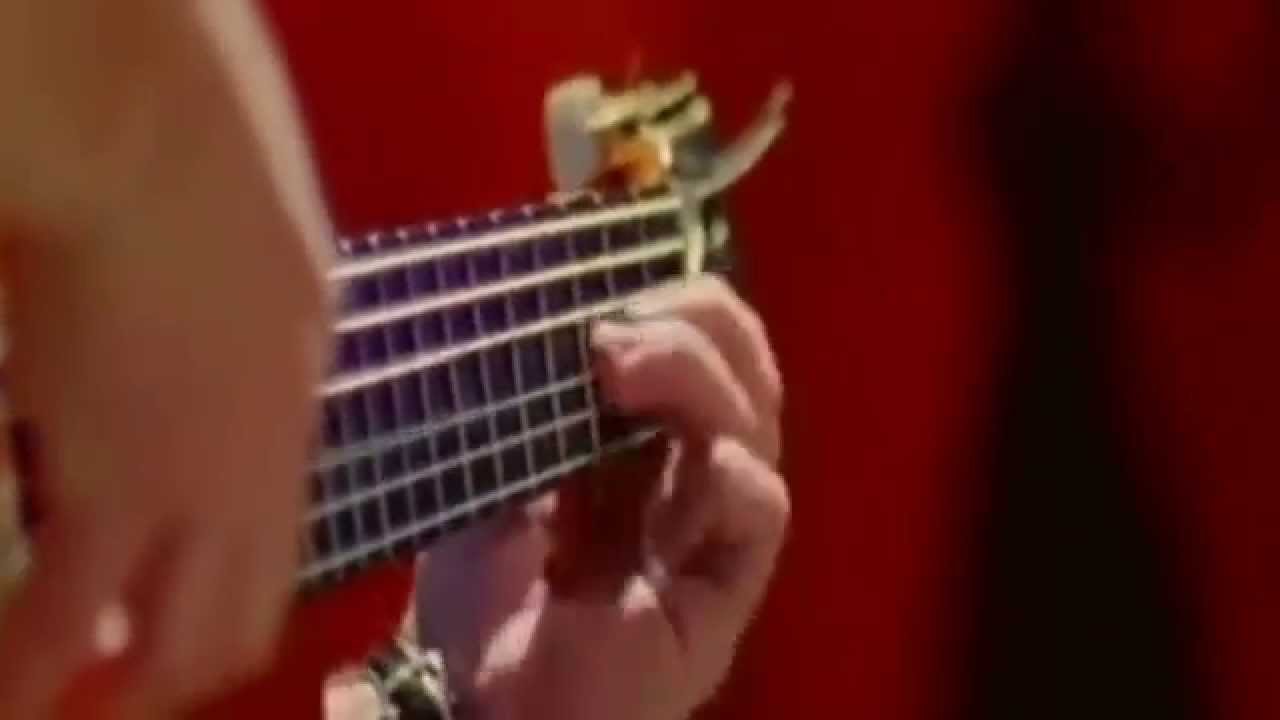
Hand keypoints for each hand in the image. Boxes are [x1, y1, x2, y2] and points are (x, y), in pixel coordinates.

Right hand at [0, 1, 332, 715]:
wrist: (166, 162)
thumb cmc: (220, 179)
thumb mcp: (275, 278)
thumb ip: (259, 348)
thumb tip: (242, 362)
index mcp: (294, 427)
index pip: (272, 561)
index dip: (219, 616)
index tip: (164, 636)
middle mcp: (263, 480)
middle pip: (239, 625)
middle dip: (175, 676)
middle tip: (113, 692)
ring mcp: (199, 496)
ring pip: (172, 648)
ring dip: (111, 696)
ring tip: (50, 708)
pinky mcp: (114, 492)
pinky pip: (65, 623)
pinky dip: (29, 672)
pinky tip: (10, 689)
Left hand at [416, 276, 788, 719]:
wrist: (477, 713)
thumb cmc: (480, 601)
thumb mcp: (487, 476)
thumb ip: (519, 403)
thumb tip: (526, 310)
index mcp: (639, 441)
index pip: (693, 342)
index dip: (668, 298)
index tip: (598, 277)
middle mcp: (686, 474)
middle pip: (741, 367)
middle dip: (694, 319)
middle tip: (619, 318)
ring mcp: (710, 529)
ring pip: (756, 422)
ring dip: (696, 375)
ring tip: (620, 358)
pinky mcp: (724, 588)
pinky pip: (760, 508)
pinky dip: (728, 469)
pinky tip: (685, 455)